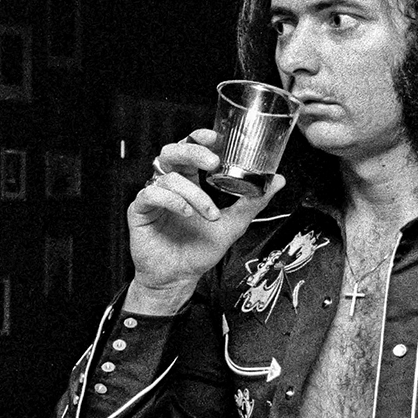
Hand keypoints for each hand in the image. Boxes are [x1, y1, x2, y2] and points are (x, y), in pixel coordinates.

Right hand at [124, 130, 284, 314]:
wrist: (180, 278)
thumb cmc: (199, 251)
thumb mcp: (234, 224)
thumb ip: (253, 201)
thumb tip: (277, 181)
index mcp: (189, 182)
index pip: (190, 149)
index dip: (199, 139)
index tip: (216, 139)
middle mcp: (170, 186)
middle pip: (172, 152)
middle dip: (193, 151)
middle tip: (213, 162)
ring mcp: (154, 197)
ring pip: (168, 177)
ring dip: (193, 193)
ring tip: (208, 213)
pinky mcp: (139, 211)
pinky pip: (151, 194)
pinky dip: (172, 200)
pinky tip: (186, 212)